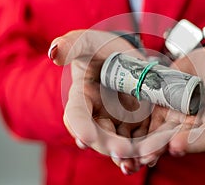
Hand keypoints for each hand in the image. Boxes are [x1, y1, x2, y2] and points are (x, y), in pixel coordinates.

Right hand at [48, 29, 148, 173]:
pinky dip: (144, 150)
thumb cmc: (101, 48)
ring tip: (134, 164)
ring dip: (126, 156)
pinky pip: (139, 139)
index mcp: (81, 97)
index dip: (79, 127)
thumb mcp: (86, 41)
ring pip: (118, 143)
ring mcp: (116, 121)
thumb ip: (71, 44)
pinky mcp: (135, 123)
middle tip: (120, 152)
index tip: (84, 138)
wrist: (124, 55)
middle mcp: (97, 114)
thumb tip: (54, 54)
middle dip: (108, 145)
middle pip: (99, 135)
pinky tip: (150, 157)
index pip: (76, 115)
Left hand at [138, 43, 204, 164]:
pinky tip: (120, 140)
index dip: (195, 142)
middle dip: (161, 149)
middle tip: (145, 156)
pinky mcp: (162, 110)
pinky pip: (147, 124)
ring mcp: (178, 119)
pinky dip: (135, 133)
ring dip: (143, 148)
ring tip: (126, 156)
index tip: (177, 145)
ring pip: (159, 137)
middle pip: (179, 141)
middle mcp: (198, 126)